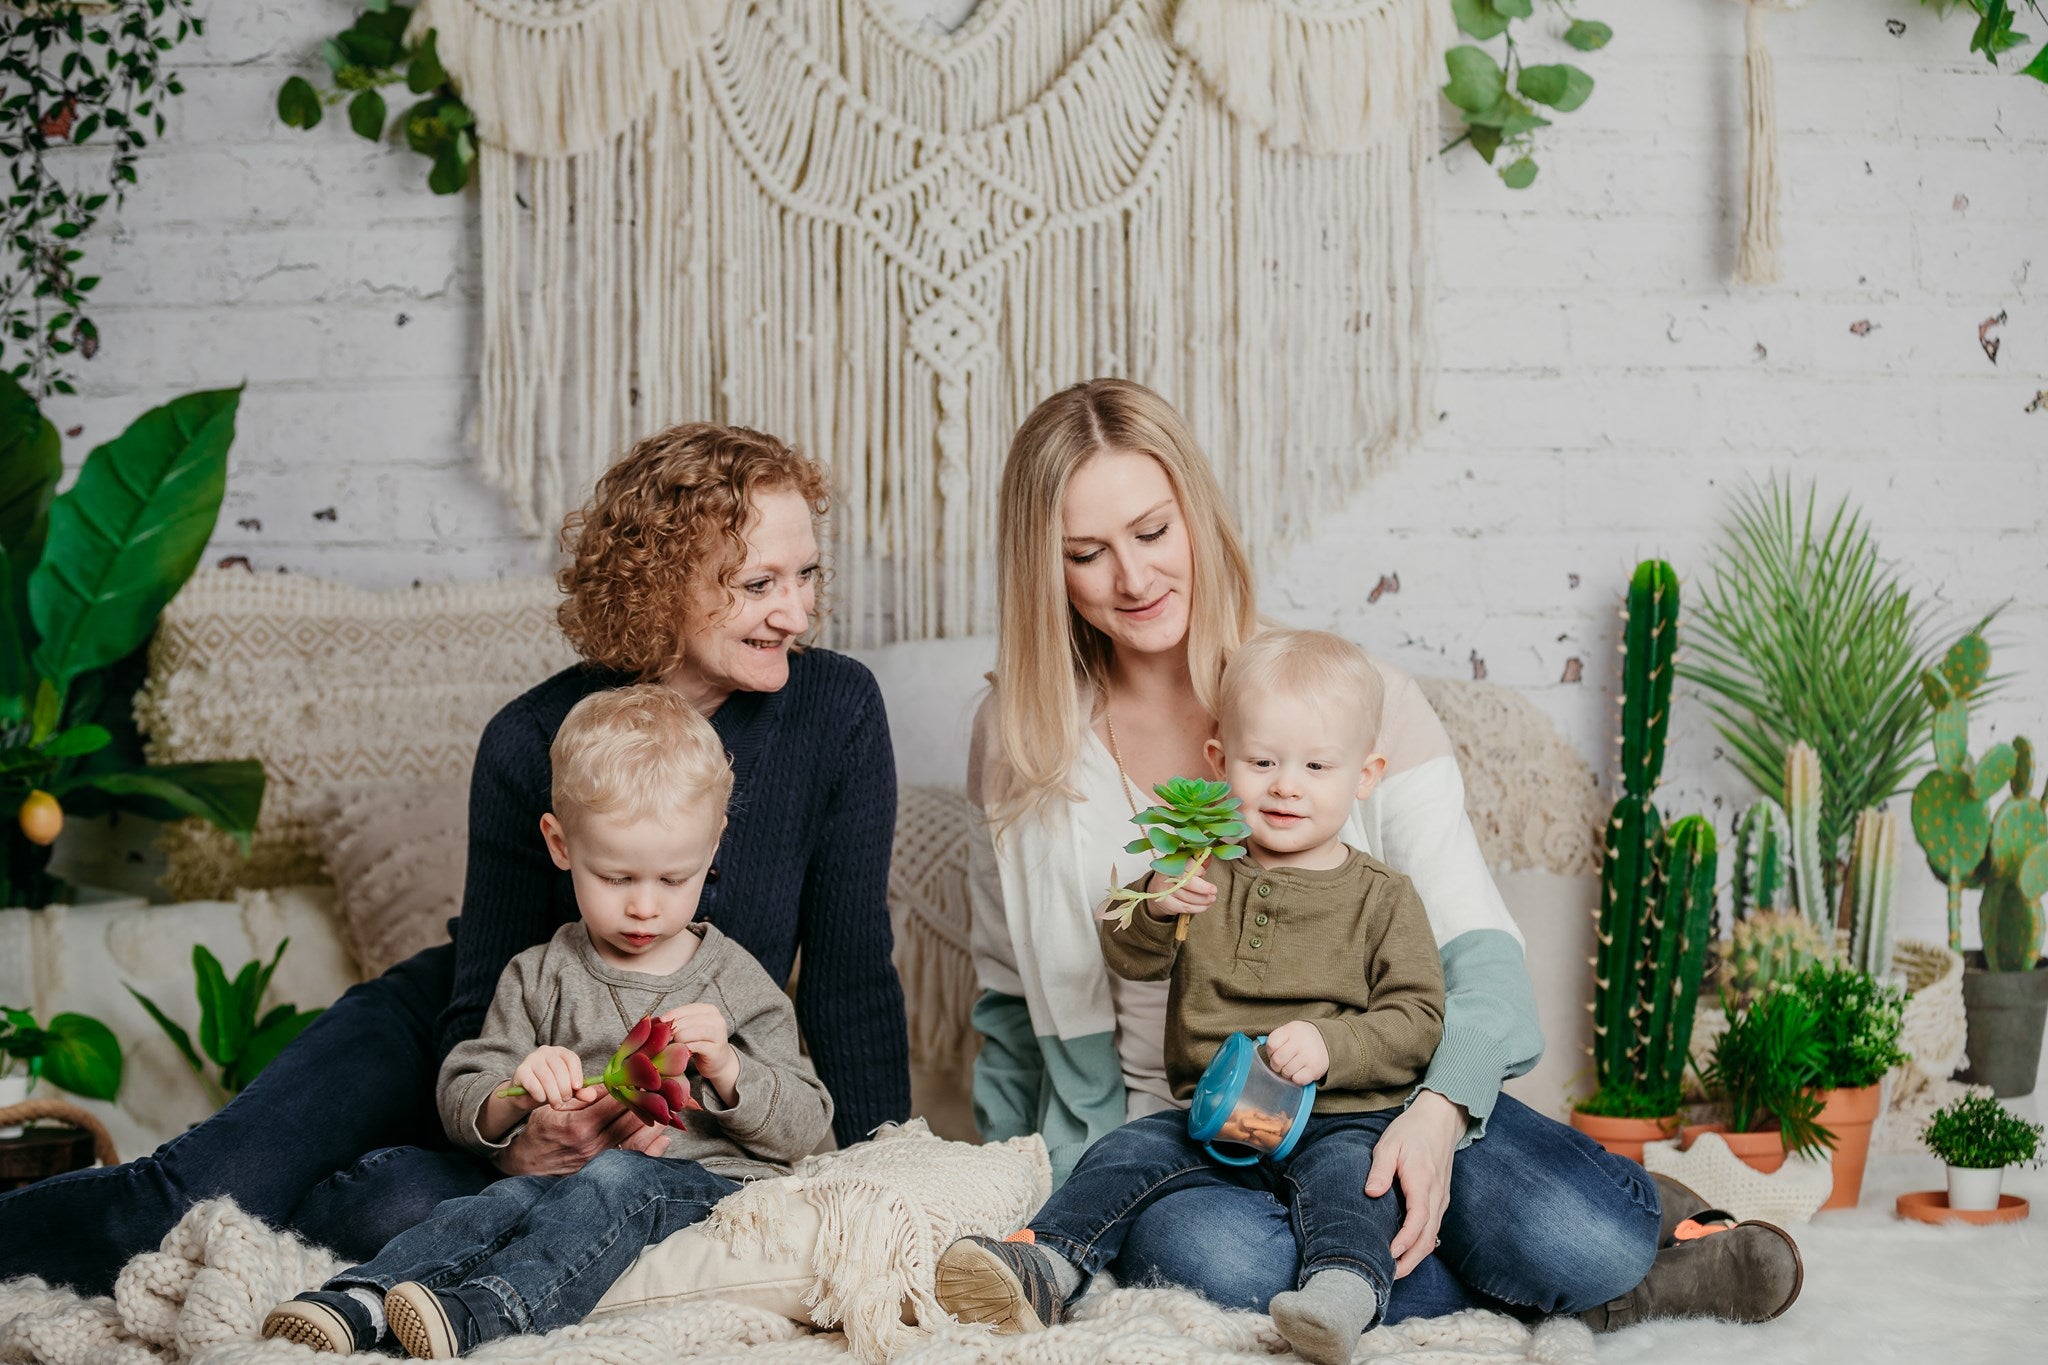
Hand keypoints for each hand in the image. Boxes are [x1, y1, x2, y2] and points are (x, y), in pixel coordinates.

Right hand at [496, 1089, 668, 1176]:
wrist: (527, 1165)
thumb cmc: (540, 1131)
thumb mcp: (553, 1108)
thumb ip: (581, 1097)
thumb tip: (609, 1086)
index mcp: (580, 1126)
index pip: (616, 1103)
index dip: (634, 1087)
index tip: (648, 1074)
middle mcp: (594, 1144)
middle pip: (631, 1119)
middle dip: (651, 1100)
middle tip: (668, 1086)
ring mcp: (600, 1159)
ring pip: (636, 1137)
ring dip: (655, 1121)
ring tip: (670, 1106)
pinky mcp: (604, 1168)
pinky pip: (633, 1157)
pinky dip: (651, 1147)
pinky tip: (664, 1136)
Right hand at [510, 1045, 591, 1110]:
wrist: (525, 1096)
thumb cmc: (549, 1089)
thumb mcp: (567, 1090)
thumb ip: (580, 1092)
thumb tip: (592, 1095)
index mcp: (560, 1052)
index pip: (571, 1059)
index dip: (576, 1074)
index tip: (577, 1088)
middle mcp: (546, 1051)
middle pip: (560, 1069)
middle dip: (565, 1088)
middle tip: (565, 1100)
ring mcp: (531, 1059)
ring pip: (547, 1078)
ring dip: (553, 1094)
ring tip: (556, 1104)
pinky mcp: (520, 1070)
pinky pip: (533, 1084)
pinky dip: (540, 1095)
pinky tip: (541, 1099)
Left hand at [663, 1003, 738, 1098]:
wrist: (718, 1061)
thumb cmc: (701, 1042)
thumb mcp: (691, 1028)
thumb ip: (680, 1022)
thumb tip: (660, 1021)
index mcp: (710, 1010)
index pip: (688, 1009)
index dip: (673, 1014)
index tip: (661, 1021)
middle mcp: (717, 1020)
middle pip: (689, 1020)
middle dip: (674, 1028)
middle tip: (664, 1037)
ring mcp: (719, 1035)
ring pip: (693, 1032)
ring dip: (679, 1038)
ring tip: (671, 1044)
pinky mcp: (716, 1049)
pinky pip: (697, 1046)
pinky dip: (686, 1048)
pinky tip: (680, 1051)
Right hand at [1143, 867, 1216, 921]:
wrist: (1159, 888)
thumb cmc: (1177, 874)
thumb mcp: (1186, 865)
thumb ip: (1198, 862)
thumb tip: (1209, 856)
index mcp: (1171, 861)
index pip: (1186, 864)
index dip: (1197, 869)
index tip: (1203, 873)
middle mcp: (1165, 874)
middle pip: (1186, 881)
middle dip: (1202, 887)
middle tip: (1214, 890)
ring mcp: (1163, 890)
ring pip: (1187, 897)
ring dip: (1203, 899)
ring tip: (1212, 899)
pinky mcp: (1165, 902)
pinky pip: (1184, 907)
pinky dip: (1197, 908)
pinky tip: (1205, 906)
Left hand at [1263, 1021, 1328, 1085]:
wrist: (1327, 1040)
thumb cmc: (1302, 1038)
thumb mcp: (1289, 1031)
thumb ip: (1276, 1039)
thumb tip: (1257, 1048)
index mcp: (1291, 1030)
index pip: (1271, 1044)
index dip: (1270, 1052)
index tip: (1276, 1052)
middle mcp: (1300, 1042)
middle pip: (1277, 1060)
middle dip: (1276, 1065)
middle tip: (1282, 1064)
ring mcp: (1308, 1056)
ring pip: (1286, 1072)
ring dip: (1287, 1073)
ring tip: (1293, 1066)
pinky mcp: (1315, 1069)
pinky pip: (1297, 1080)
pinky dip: (1296, 1079)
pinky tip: (1300, 1072)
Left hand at [1363, 1089, 1465, 1277]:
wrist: (1440, 1120)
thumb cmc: (1411, 1131)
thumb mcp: (1389, 1144)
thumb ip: (1380, 1169)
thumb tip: (1371, 1192)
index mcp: (1422, 1180)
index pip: (1418, 1218)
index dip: (1405, 1240)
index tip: (1390, 1254)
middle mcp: (1436, 1194)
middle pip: (1428, 1237)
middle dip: (1411, 1260)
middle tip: (1390, 1276)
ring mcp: (1441, 1199)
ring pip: (1432, 1236)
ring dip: (1416, 1256)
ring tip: (1395, 1270)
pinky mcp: (1440, 1200)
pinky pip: (1433, 1227)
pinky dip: (1421, 1244)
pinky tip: (1406, 1251)